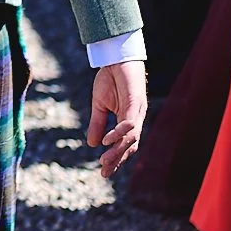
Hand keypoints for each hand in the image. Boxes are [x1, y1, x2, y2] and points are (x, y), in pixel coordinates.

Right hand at [86, 60, 147, 176]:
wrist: (116, 57)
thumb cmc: (110, 78)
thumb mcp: (99, 105)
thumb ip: (98, 124)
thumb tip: (93, 144)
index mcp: (127, 120)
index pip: (124, 145)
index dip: (115, 159)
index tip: (103, 172)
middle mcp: (135, 118)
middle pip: (130, 145)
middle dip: (117, 160)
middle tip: (104, 173)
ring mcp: (137, 111)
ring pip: (131, 138)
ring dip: (117, 150)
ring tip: (104, 160)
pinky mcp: (136, 102)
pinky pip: (129, 123)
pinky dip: (118, 133)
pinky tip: (107, 140)